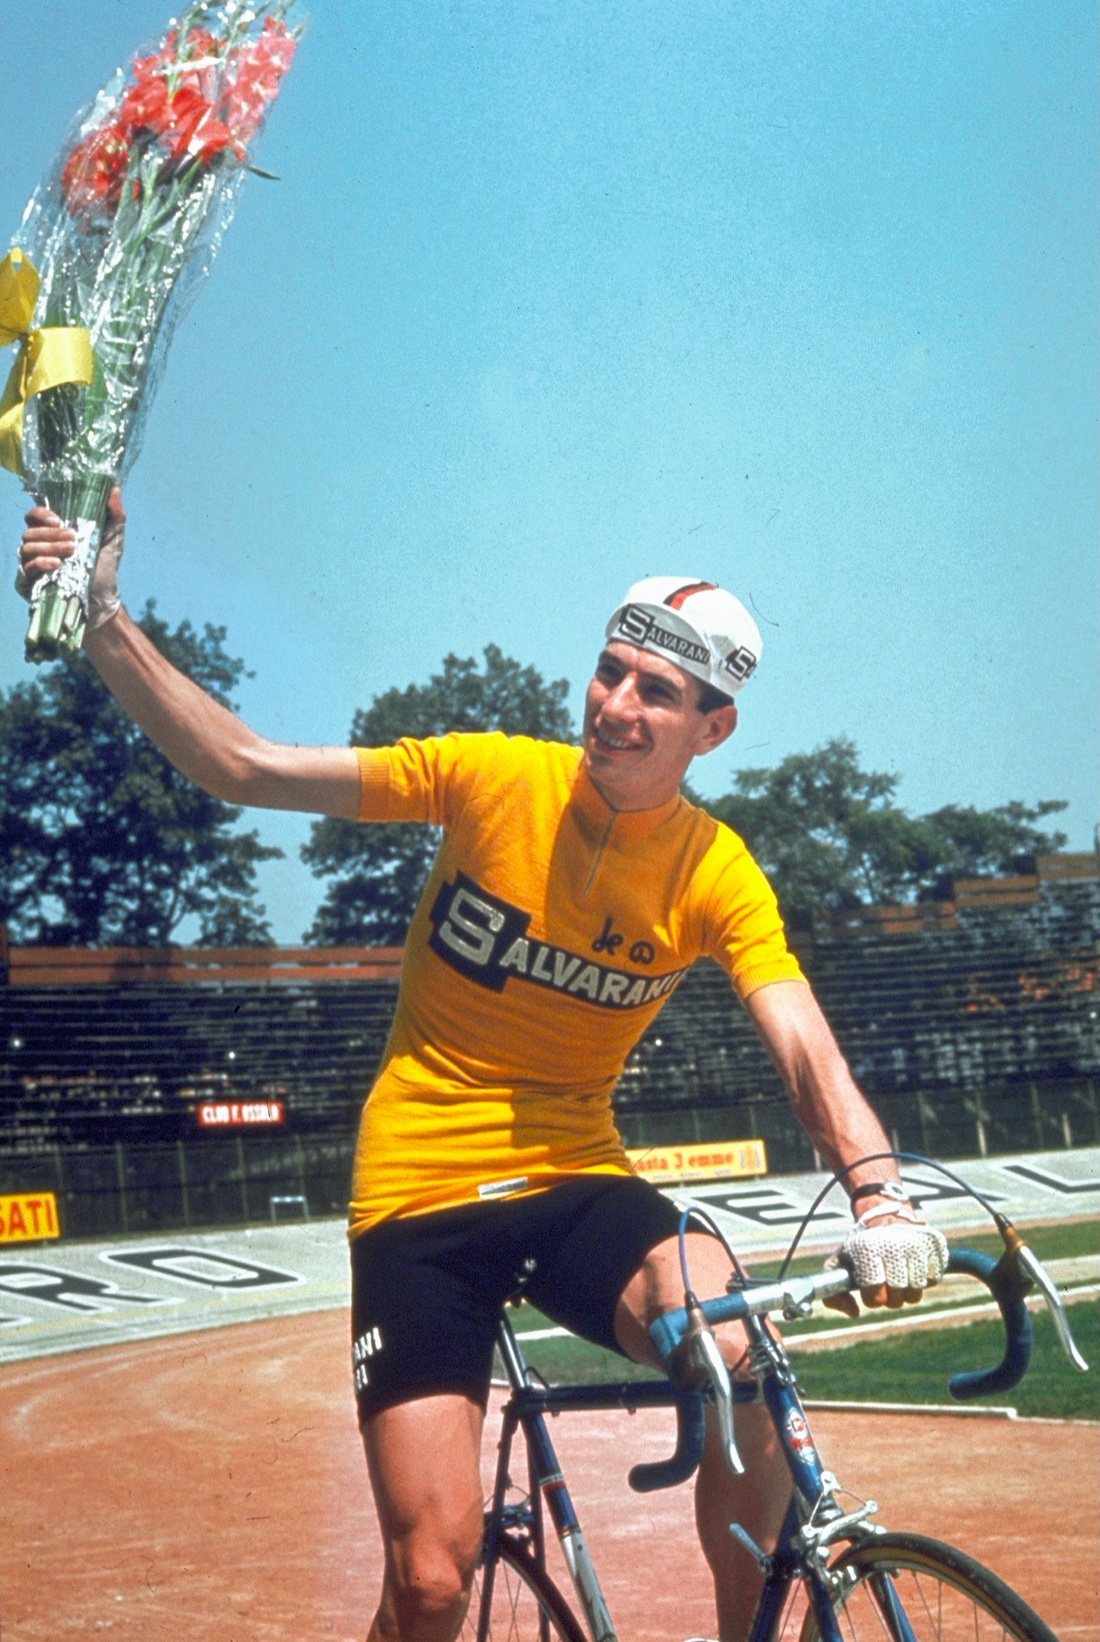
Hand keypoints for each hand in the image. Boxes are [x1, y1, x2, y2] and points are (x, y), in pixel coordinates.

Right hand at [17, 485, 125, 631]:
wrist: (104, 599)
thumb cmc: (105, 566)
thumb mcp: (113, 538)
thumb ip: (114, 514)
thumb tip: (114, 489)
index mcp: (51, 531)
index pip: (34, 516)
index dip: (41, 514)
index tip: (59, 519)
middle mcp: (38, 545)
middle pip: (30, 531)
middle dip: (51, 534)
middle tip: (73, 539)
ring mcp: (32, 564)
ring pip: (27, 548)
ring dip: (49, 547)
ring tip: (71, 552)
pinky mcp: (30, 583)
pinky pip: (26, 570)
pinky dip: (40, 564)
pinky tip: (56, 565)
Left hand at [825, 1209, 947, 1316]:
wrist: (884, 1218)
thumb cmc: (861, 1249)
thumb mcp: (840, 1265)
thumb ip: (835, 1294)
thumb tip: (854, 1313)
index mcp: (867, 1251)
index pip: (876, 1297)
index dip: (873, 1298)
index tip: (870, 1289)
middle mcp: (893, 1247)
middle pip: (897, 1299)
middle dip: (890, 1296)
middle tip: (886, 1282)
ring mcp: (916, 1245)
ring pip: (916, 1292)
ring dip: (907, 1290)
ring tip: (899, 1275)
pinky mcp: (934, 1245)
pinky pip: (933, 1279)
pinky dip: (924, 1279)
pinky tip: (914, 1266)